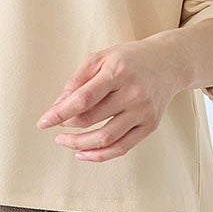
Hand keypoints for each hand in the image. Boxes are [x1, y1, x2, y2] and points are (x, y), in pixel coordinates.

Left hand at [35, 36, 184, 162]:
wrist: (169, 62)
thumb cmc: (130, 58)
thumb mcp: (102, 57)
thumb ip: (79, 78)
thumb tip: (59, 104)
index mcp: (117, 71)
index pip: (83, 98)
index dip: (60, 112)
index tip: (43, 122)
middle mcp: (133, 92)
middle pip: (92, 119)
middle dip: (68, 125)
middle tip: (55, 125)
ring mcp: (143, 111)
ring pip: (106, 138)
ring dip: (79, 144)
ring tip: (64, 141)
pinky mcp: (150, 125)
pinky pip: (122, 147)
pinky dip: (100, 155)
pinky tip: (83, 153)